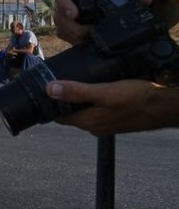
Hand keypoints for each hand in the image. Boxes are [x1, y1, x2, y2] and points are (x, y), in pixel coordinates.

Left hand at [46, 78, 175, 135]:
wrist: (166, 107)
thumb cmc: (137, 99)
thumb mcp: (105, 91)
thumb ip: (77, 92)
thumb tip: (49, 89)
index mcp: (87, 122)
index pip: (58, 116)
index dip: (48, 104)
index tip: (41, 90)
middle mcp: (94, 126)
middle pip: (70, 114)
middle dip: (62, 101)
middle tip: (56, 82)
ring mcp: (106, 124)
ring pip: (84, 112)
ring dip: (78, 100)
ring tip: (74, 83)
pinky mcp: (117, 120)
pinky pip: (97, 111)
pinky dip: (92, 102)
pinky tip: (96, 90)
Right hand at [54, 0, 153, 44]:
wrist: (118, 1)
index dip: (63, 3)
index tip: (73, 13)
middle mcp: (70, 5)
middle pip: (59, 17)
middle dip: (72, 28)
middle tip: (89, 32)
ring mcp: (70, 20)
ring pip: (62, 30)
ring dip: (75, 36)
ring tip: (92, 39)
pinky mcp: (74, 32)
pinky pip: (69, 39)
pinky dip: (79, 42)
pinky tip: (91, 43)